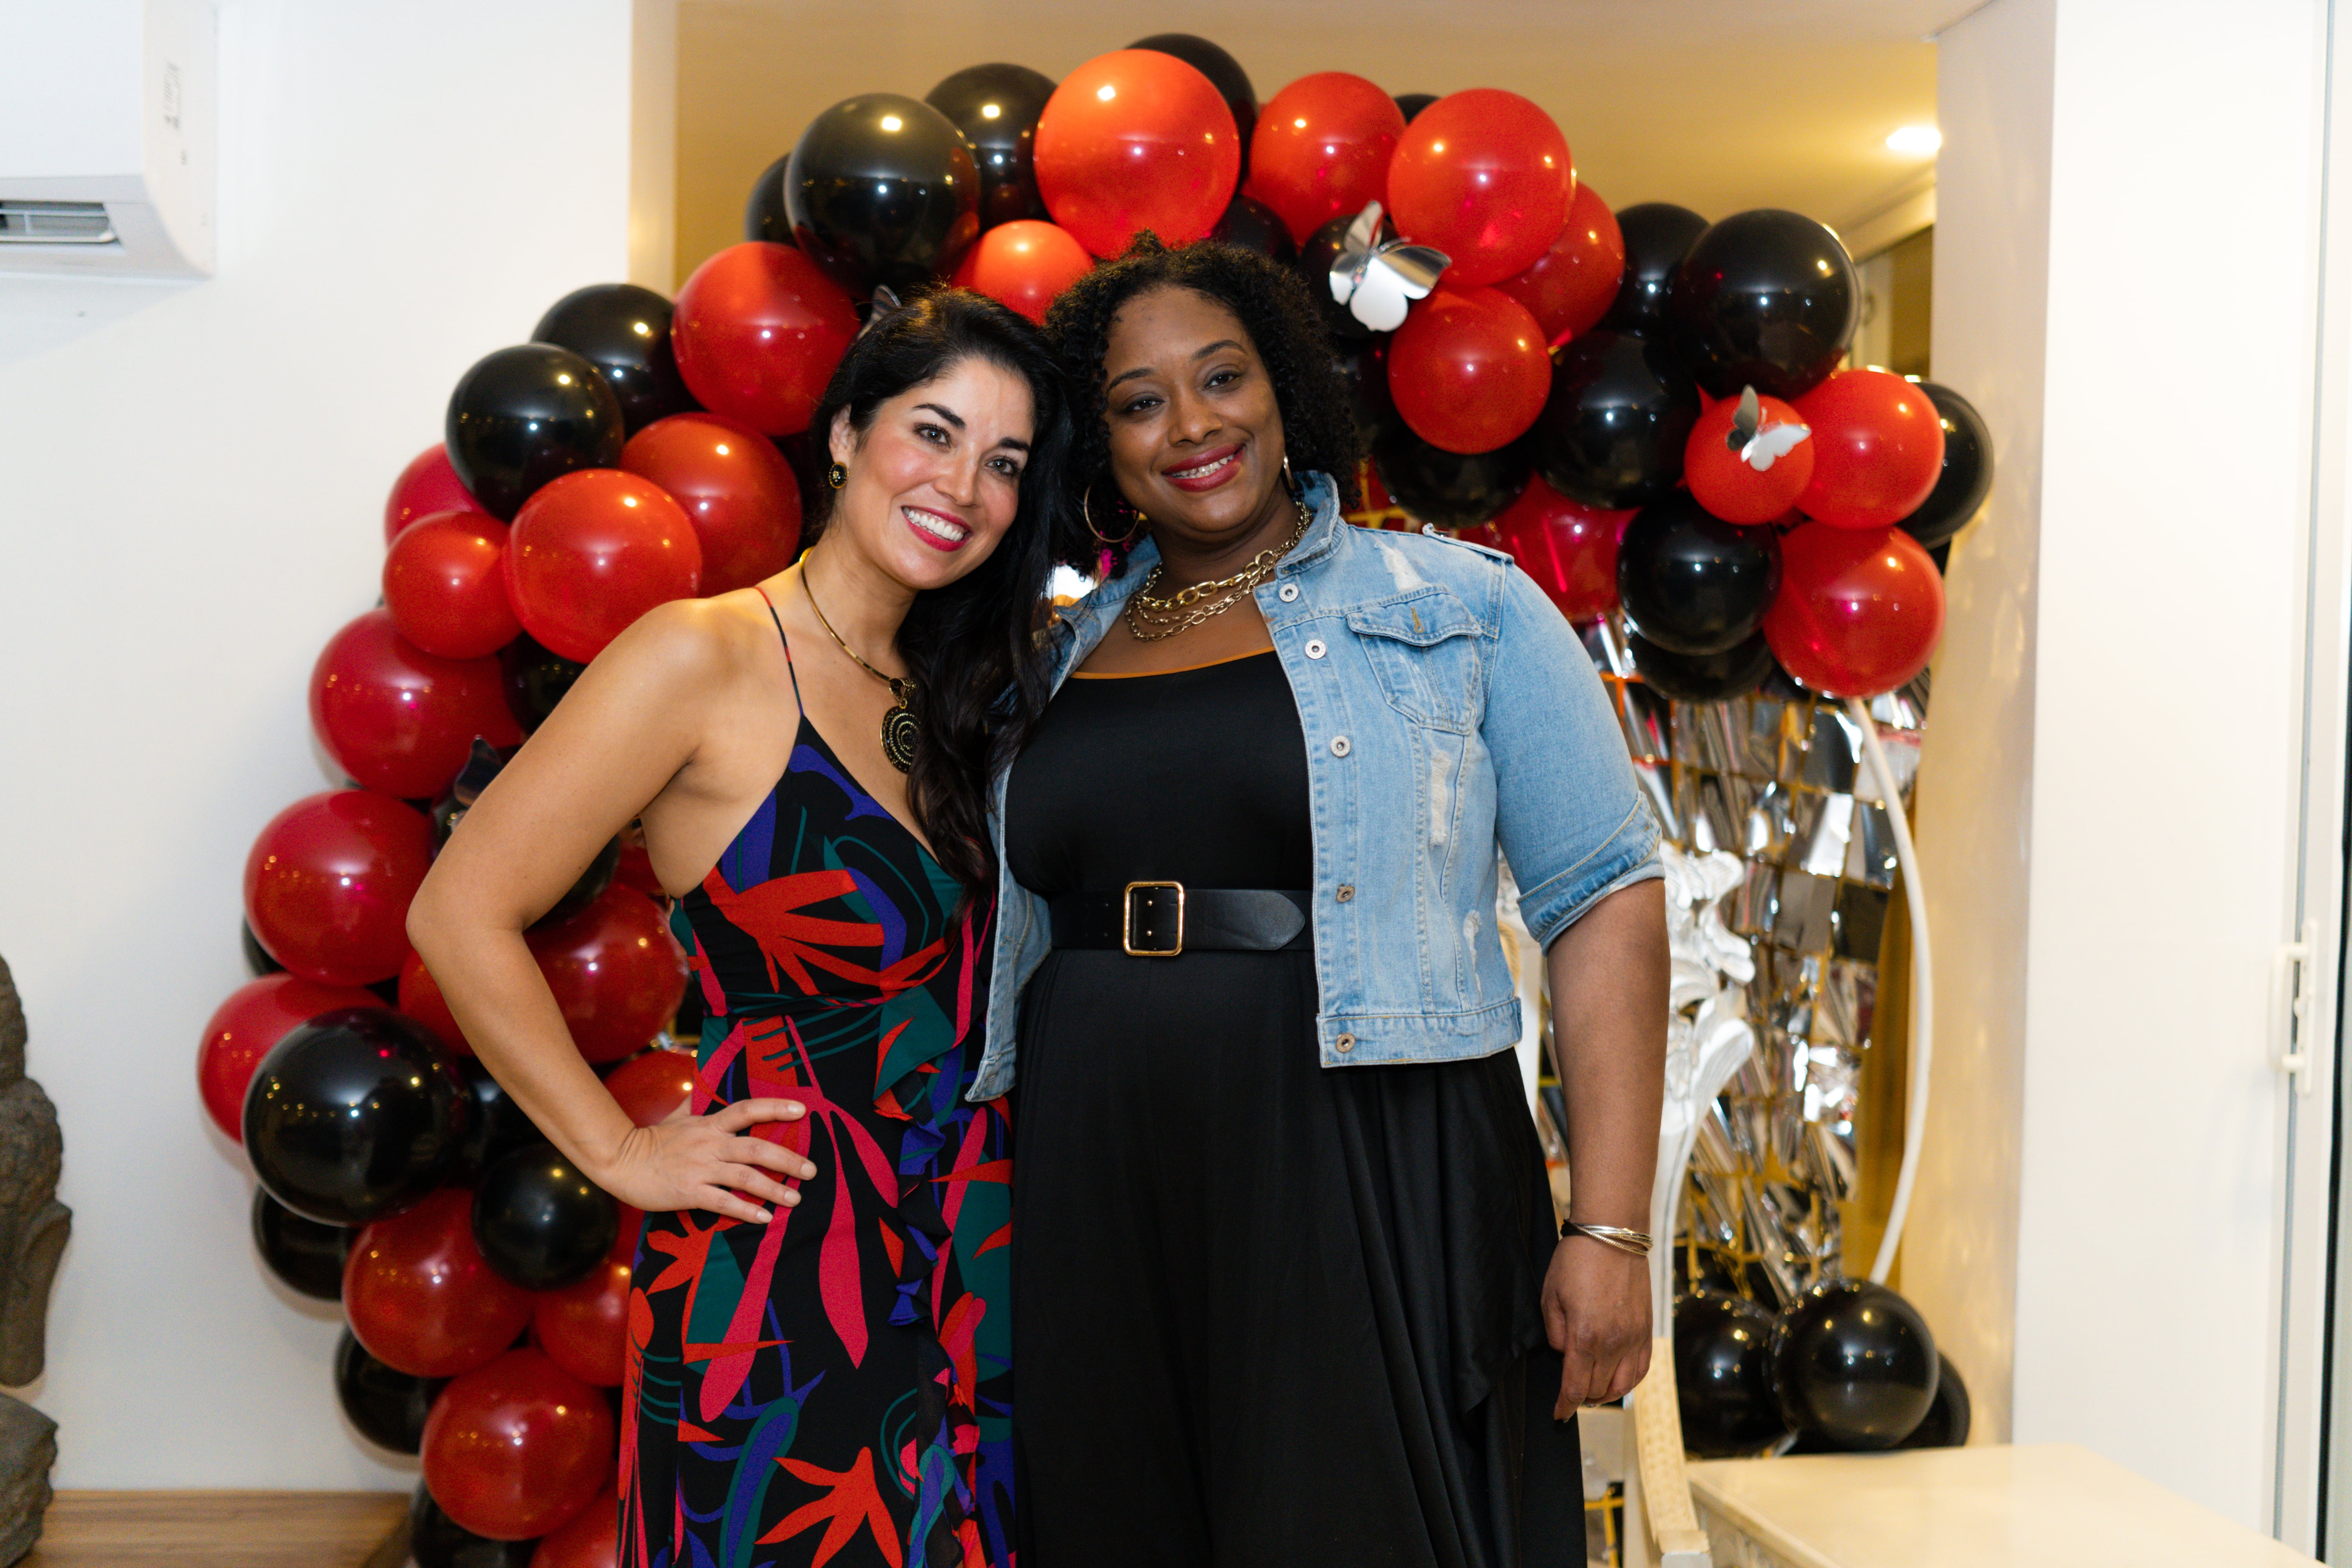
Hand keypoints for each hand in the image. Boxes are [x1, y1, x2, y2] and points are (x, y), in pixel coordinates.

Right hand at [590, 1098, 815, 1224]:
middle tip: (812, 1170)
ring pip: (745, 1177)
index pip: (747, 1110)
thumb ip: (695, 1104)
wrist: (620, 1161)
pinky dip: (746, 1210)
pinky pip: (724, 1202)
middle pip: (756, 1148)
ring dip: (774, 1188)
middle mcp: (710, 1144)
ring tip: (796, 1198)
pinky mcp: (690, 1192)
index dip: (775, 1108)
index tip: (802, 1109)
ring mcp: (700, 1168)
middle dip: (788, 1159)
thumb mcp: (677, 1117)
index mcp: (709, 1124)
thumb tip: (702, 1083)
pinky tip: (765, 1218)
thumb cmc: (651, 1141)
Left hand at [1542, 1234, 1652, 1418]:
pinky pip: (1641, 1369)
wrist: (1612, 1235)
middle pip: (1597, 1390)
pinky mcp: (1647, 1330)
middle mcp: (1613, 1343)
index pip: (1574, 1387)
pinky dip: (1629, 1381)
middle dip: (1581, 1398)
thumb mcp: (1550, 1297)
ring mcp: (1634, 1338)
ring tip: (1592, 1392)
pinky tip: (1618, 1380)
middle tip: (1570, 1396)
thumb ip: (1556, 1333)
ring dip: (1606, 1395)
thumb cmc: (1576, 1261)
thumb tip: (1565, 1354)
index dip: (1565, 1406)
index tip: (1558, 1414)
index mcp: (1585, 1337)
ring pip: (1623, 1386)